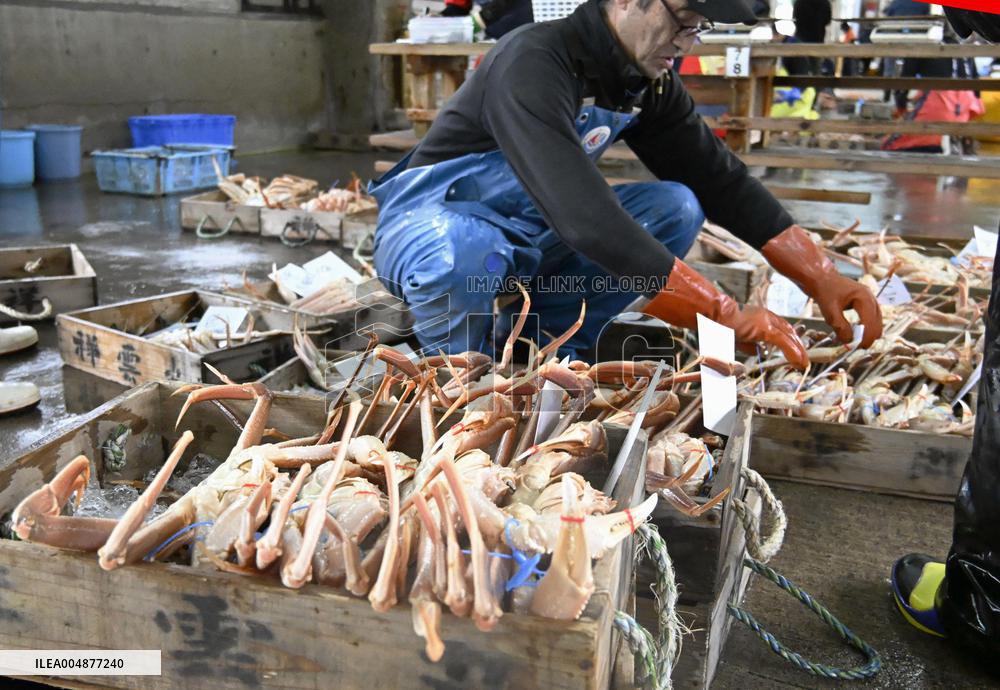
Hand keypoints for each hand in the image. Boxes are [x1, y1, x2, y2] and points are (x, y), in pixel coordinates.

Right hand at [728, 305, 809, 368]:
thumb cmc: (722, 323)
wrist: (715, 314)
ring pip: (789, 337)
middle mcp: (767, 317)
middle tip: (804, 360)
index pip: (783, 329)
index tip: (797, 351)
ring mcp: (767, 322)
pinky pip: (783, 342)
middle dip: (798, 346)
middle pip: (790, 331)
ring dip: (798, 351)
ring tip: (803, 363)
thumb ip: (749, 344)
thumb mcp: (738, 337)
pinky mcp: (765, 329)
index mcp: (762, 317)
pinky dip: (792, 352)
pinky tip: (797, 361)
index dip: (791, 340)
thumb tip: (757, 351)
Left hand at [763, 225, 881, 347]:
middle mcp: (870, 298)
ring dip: (868, 333)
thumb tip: (849, 341)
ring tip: (857, 343)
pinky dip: (866, 328)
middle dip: (869, 336)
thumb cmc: (824, 291)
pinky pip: (871, 319)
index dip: (867, 336)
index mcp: (864, 297)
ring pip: (876, 322)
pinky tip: (857, 334)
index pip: (871, 322)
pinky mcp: (865, 304)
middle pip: (878, 323)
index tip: (860, 348)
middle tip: (858, 348)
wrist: (820, 278)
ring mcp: (870, 300)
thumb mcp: (829, 311)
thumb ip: (840, 326)